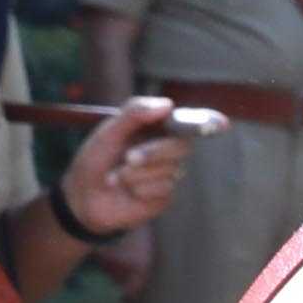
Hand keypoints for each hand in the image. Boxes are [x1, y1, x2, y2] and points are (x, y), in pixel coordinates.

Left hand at [65, 97, 194, 239]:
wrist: (83, 197)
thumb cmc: (95, 160)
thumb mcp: (107, 133)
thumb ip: (134, 114)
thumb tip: (168, 104)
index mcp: (156, 128)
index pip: (187, 122)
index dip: (206, 122)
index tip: (220, 123)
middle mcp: (167, 149)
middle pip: (180, 145)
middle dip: (153, 152)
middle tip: (128, 159)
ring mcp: (168, 173)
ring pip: (169, 169)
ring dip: (137, 174)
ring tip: (116, 178)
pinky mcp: (165, 196)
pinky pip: (162, 188)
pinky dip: (138, 189)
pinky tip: (127, 191)